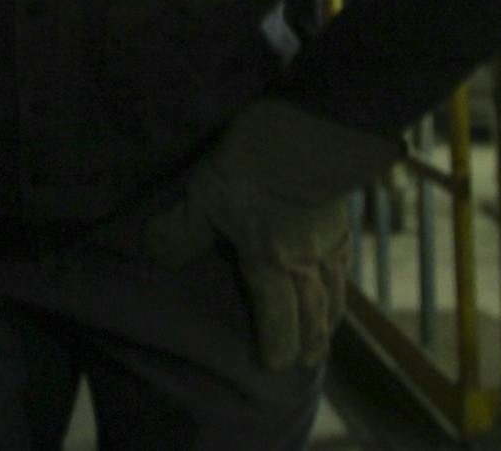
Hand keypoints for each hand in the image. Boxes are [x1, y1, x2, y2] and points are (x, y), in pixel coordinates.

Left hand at [144, 99, 398, 370]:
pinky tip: (337, 276)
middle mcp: (306, 262)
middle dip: (310, 341)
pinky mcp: (343, 216)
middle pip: (313, 312)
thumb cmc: (253, 168)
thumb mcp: (204, 197)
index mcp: (271, 264)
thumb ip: (182, 230)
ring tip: (326, 334)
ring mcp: (329, 240)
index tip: (276, 368)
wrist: (309, 132)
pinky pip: (344, 259)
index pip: (277, 318)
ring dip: (329, 318)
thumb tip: (156, 253)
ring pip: (334, 290)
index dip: (278, 345)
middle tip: (309, 364)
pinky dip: (341, 279)